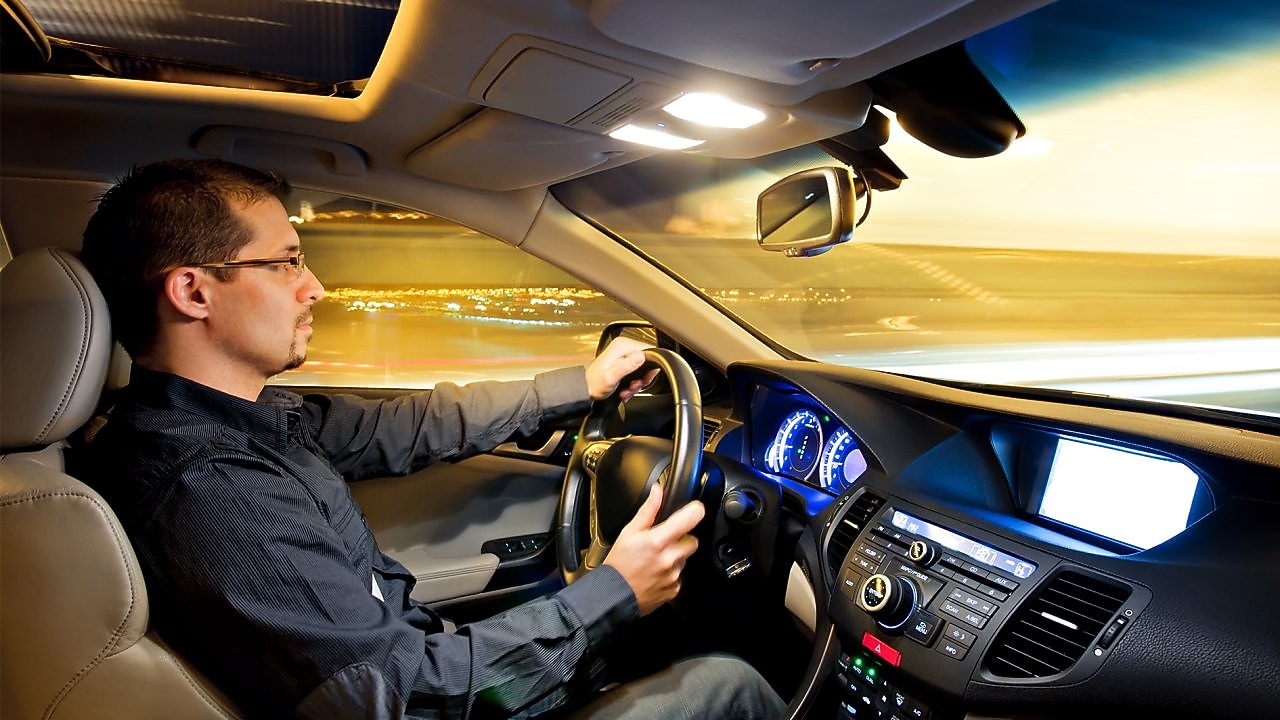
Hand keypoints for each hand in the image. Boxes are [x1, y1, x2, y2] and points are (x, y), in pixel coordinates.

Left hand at [585, 336, 658, 401]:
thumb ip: (626, 366)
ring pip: (644, 369)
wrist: (586, 389)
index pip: (649, 350)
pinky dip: (634, 383)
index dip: (651, 366)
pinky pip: (638, 372)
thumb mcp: (611, 376)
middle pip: (648, 361)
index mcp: (622, 345)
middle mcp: (624, 347)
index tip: (644, 378)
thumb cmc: (595, 383)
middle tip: (633, 386)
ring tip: (627, 389)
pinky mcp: (625, 362)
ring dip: (638, 383)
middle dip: (643, 378)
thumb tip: (641, 356)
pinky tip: (626, 388)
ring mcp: (625, 354)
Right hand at [605, 484, 704, 615]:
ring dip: (675, 556)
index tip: (692, 511)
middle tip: (664, 541)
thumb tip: (657, 491)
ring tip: (655, 559)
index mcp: (658, 540)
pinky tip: (655, 573)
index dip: (694, 511)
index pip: (692, 518)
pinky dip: (671, 573)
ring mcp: (673, 576)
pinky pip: (680, 576)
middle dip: (682, 538)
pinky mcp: (674, 590)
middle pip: (693, 540)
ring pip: (685, 559)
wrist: (613, 595)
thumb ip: (648, 510)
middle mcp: (669, 558)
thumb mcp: (629, 532)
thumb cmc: (619, 564)